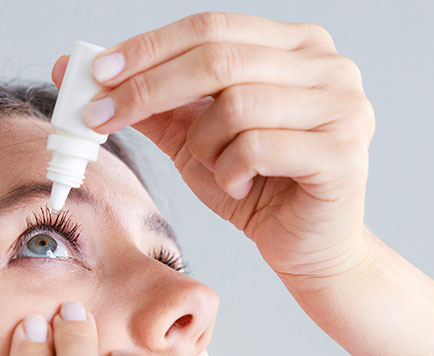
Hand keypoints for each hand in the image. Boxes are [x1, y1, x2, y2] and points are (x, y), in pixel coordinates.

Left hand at [52, 12, 376, 286]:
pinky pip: (257, 147)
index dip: (148, 48)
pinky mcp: (341, 153)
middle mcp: (327, 65)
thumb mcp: (196, 141)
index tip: (95, 73)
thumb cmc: (257, 191)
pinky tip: (239, 189)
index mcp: (294, 47)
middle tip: (102, 117)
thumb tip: (91, 78)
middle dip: (147, 89)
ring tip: (214, 169)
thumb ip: (157, 107)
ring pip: (236, 105)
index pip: (210, 27)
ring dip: (204, 145)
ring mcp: (341, 106)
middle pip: (218, 57)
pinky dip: (230, 173)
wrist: (306, 249)